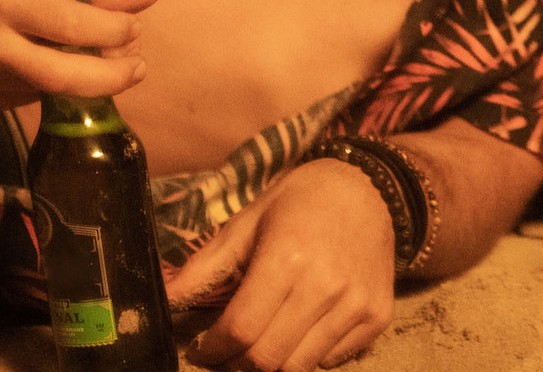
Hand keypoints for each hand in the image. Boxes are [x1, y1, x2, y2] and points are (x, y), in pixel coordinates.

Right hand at [0, 0, 155, 110]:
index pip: (68, 26)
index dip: (110, 32)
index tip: (135, 28)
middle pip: (59, 76)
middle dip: (109, 78)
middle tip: (139, 68)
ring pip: (46, 89)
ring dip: (82, 77)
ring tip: (99, 54)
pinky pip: (26, 96)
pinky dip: (50, 83)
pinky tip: (51, 58)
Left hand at [169, 157, 396, 370]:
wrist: (369, 189)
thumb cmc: (300, 203)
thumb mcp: (248, 222)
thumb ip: (205, 266)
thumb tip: (164, 299)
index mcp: (287, 257)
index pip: (240, 330)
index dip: (212, 350)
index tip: (203, 349)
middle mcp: (325, 285)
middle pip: (266, 358)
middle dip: (237, 362)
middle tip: (229, 350)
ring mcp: (356, 304)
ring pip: (299, 367)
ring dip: (273, 362)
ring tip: (264, 339)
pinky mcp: (378, 317)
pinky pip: (331, 360)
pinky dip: (309, 354)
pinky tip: (301, 328)